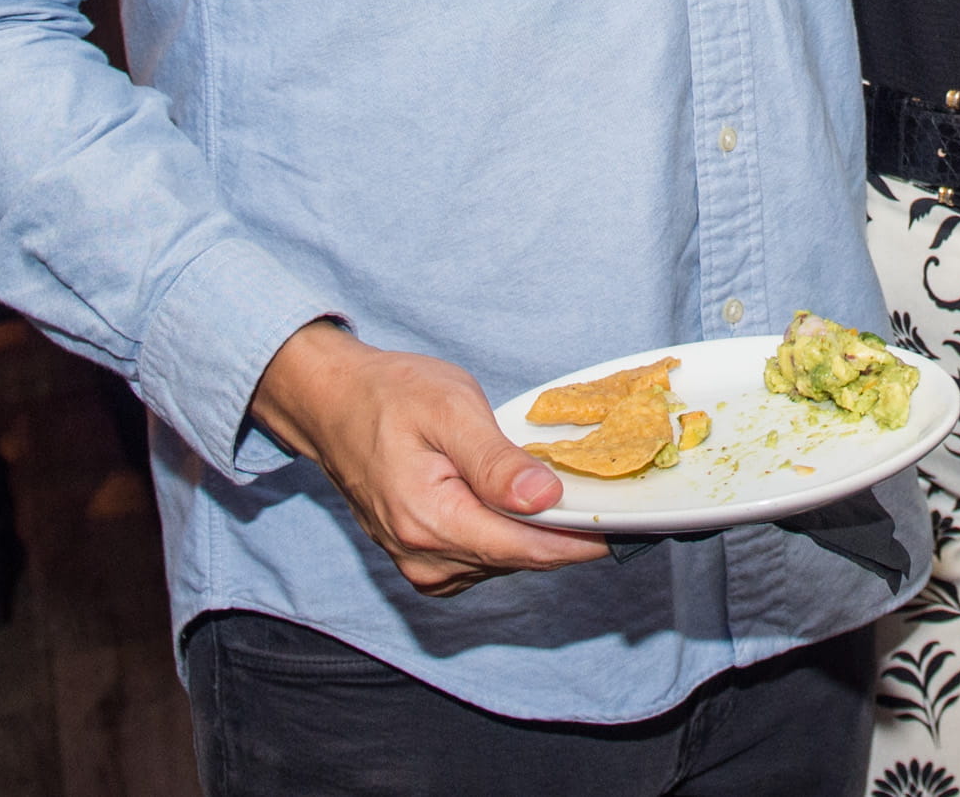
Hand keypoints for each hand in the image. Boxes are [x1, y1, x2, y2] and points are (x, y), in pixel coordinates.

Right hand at [247, 322, 607, 597]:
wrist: (333, 404)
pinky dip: (510, 539)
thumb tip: (545, 500)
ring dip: (539, 537)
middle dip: (567, 536)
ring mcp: (420, 564)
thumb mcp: (450, 409)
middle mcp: (424, 557)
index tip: (626, 529)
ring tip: (574, 500)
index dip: (580, 542)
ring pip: (503, 563)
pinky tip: (524, 508)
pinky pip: (482, 560)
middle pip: (518, 559)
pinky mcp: (421, 560)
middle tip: (611, 503)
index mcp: (429, 521)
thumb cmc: (391, 395)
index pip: (524, 549)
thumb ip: (496, 461)